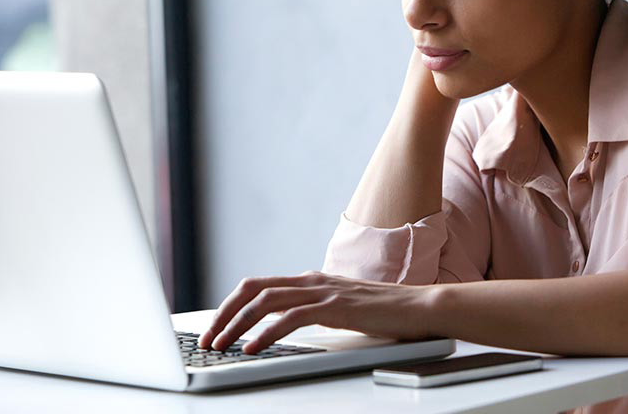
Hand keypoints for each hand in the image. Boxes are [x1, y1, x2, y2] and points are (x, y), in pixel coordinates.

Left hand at [197, 271, 438, 352]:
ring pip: (265, 301)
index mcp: (310, 280)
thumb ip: (315, 310)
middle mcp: (312, 280)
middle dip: (224, 314)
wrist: (419, 307)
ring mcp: (323, 291)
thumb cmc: (384, 312)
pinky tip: (253, 348)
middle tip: (208, 339)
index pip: (258, 286)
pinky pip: (291, 317)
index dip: (231, 306)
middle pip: (253, 289)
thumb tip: (286, 326)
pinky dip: (266, 332)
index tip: (216, 329)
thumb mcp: (340, 308)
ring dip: (236, 324)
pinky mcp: (335, 307)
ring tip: (221, 346)